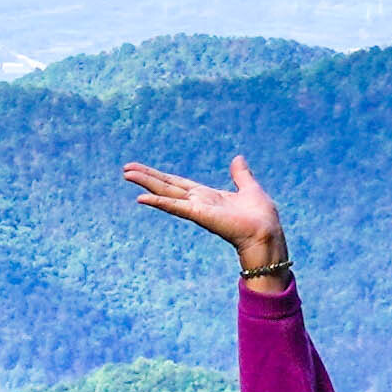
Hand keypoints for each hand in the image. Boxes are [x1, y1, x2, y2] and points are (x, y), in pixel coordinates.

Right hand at [124, 154, 290, 281]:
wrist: (266, 233)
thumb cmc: (261, 216)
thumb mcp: (249, 188)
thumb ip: (240, 174)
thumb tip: (238, 158)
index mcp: (207, 196)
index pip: (178, 183)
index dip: (160, 176)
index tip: (142, 169)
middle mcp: (198, 202)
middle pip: (166, 186)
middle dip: (146, 177)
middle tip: (125, 169)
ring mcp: (196, 208)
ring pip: (166, 193)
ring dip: (146, 184)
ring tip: (127, 174)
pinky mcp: (199, 214)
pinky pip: (175, 206)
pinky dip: (158, 202)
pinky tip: (141, 197)